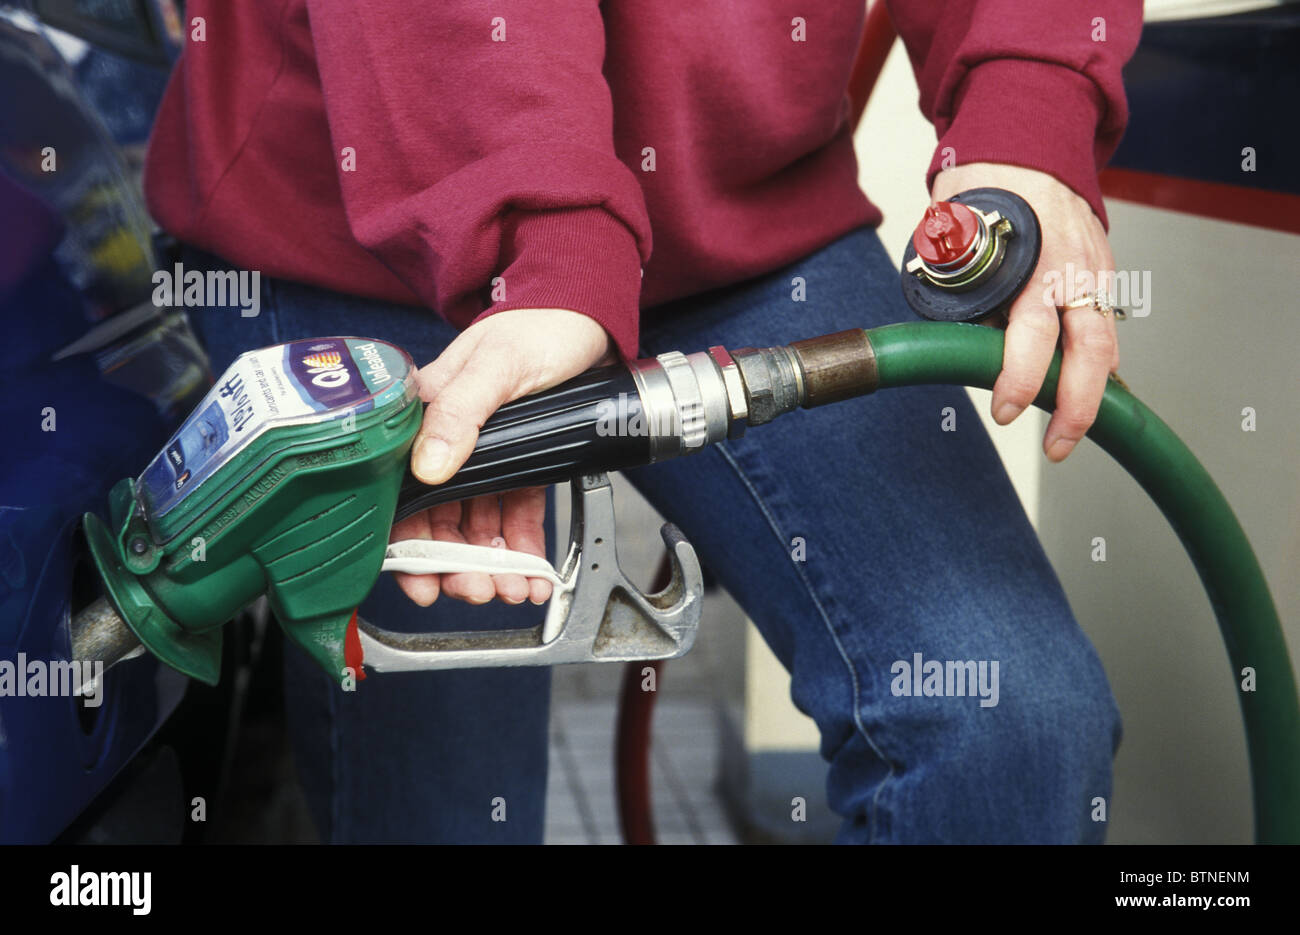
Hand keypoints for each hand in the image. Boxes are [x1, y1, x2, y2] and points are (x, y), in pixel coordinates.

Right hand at [394, 308, 614, 606]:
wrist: (591, 321)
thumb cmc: (540, 327)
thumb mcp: (498, 365)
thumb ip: (461, 410)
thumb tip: (430, 464)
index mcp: (425, 414)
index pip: (399, 489)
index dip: (405, 541)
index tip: (421, 580)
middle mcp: (448, 441)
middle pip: (437, 520)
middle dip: (454, 564)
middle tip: (475, 590)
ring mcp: (485, 457)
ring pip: (476, 527)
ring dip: (490, 565)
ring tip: (511, 588)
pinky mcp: (521, 465)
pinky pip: (513, 518)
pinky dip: (521, 550)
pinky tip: (531, 573)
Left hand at [931, 163, 1119, 461]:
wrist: (1032, 143)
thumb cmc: (986, 185)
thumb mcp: (955, 228)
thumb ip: (957, 282)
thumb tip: (958, 337)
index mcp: (1033, 260)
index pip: (1031, 333)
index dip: (1019, 377)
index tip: (1004, 409)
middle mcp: (1073, 270)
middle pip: (1088, 351)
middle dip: (1075, 407)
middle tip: (1056, 446)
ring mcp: (1095, 272)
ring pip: (1105, 345)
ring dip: (1092, 394)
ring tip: (1068, 433)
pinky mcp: (1104, 275)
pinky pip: (1104, 328)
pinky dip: (1098, 365)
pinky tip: (1086, 395)